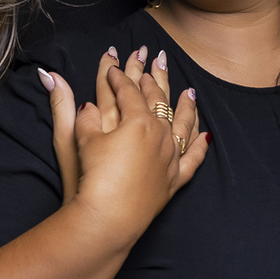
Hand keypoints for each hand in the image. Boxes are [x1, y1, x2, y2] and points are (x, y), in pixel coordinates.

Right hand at [42, 47, 207, 225]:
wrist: (109, 217)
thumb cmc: (94, 177)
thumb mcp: (81, 141)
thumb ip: (80, 114)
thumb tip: (73, 94)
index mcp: (137, 121)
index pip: (128, 92)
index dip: (118, 76)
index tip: (112, 66)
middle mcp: (159, 135)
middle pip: (158, 101)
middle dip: (154, 79)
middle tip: (155, 61)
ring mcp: (171, 157)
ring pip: (184, 124)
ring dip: (186, 106)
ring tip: (189, 91)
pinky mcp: (174, 180)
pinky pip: (192, 159)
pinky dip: (199, 146)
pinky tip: (205, 136)